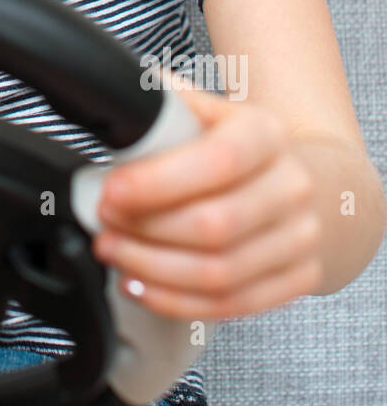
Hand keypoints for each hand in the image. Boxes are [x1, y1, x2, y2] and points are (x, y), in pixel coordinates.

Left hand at [91, 81, 323, 320]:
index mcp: (267, 134)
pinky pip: (230, 305)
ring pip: (219, 273)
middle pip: (215, 225)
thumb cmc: (236, 148)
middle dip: (145, 229)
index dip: (156, 183)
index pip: (217, 162)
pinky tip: (140, 284)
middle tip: (103, 222)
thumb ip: (166, 106)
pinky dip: (175, 301)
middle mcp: (293, 187)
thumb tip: (119, 99)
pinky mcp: (298, 280)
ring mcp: (301, 239)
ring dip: (151, 268)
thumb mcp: (207, 112)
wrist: (300, 183)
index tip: (111, 190)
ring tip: (114, 252)